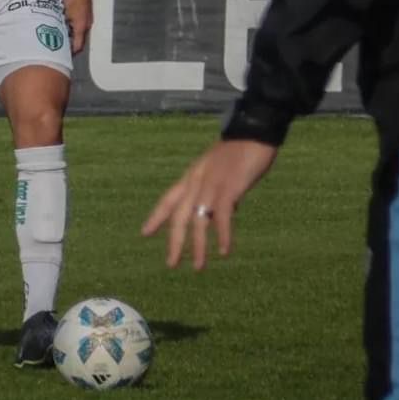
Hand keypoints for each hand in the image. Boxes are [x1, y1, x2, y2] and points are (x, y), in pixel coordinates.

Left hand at [63, 0, 91, 54]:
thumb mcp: (64, 13)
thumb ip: (61, 25)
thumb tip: (55, 34)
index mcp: (81, 27)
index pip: (78, 46)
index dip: (71, 53)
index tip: (64, 57)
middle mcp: (86, 27)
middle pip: (79, 42)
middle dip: (71, 47)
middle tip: (61, 50)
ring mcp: (87, 22)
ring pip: (79, 36)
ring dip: (72, 39)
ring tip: (61, 40)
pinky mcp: (85, 18)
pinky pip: (79, 28)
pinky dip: (73, 31)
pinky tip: (65, 29)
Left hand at [141, 139, 277, 269]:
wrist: (254, 132)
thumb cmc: (240, 151)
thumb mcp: (221, 171)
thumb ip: (218, 191)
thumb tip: (226, 210)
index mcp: (192, 176)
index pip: (168, 199)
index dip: (156, 217)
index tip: (144, 233)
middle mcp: (196, 181)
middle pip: (178, 216)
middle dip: (174, 241)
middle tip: (171, 264)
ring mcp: (211, 184)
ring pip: (197, 221)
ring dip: (198, 246)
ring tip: (198, 267)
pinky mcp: (229, 188)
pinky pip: (222, 216)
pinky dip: (222, 235)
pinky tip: (224, 251)